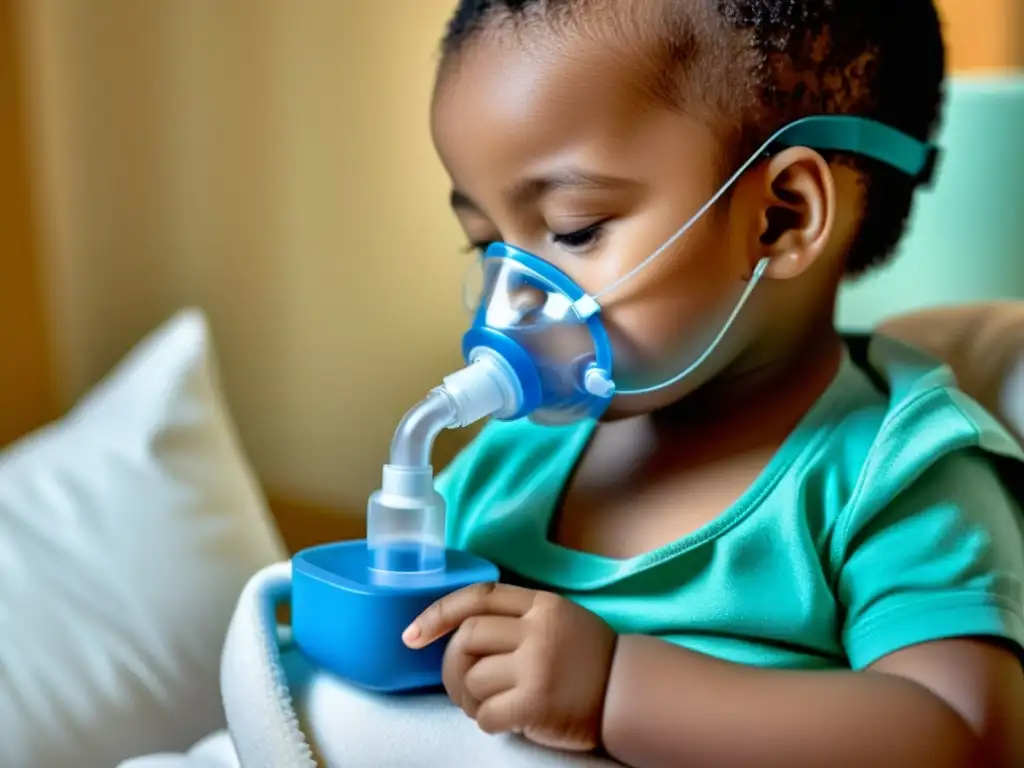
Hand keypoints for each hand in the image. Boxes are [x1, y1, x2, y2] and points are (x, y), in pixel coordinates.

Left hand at [403, 582, 617, 751]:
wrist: (631, 694)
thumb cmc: (588, 660)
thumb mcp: (559, 620)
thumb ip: (518, 619)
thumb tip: (460, 636)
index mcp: (541, 604)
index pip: (479, 596)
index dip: (438, 613)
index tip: (412, 634)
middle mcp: (538, 630)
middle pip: (467, 639)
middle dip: (451, 667)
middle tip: (459, 688)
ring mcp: (537, 666)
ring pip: (472, 678)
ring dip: (468, 699)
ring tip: (486, 706)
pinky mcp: (537, 703)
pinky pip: (487, 714)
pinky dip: (487, 721)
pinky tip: (503, 722)